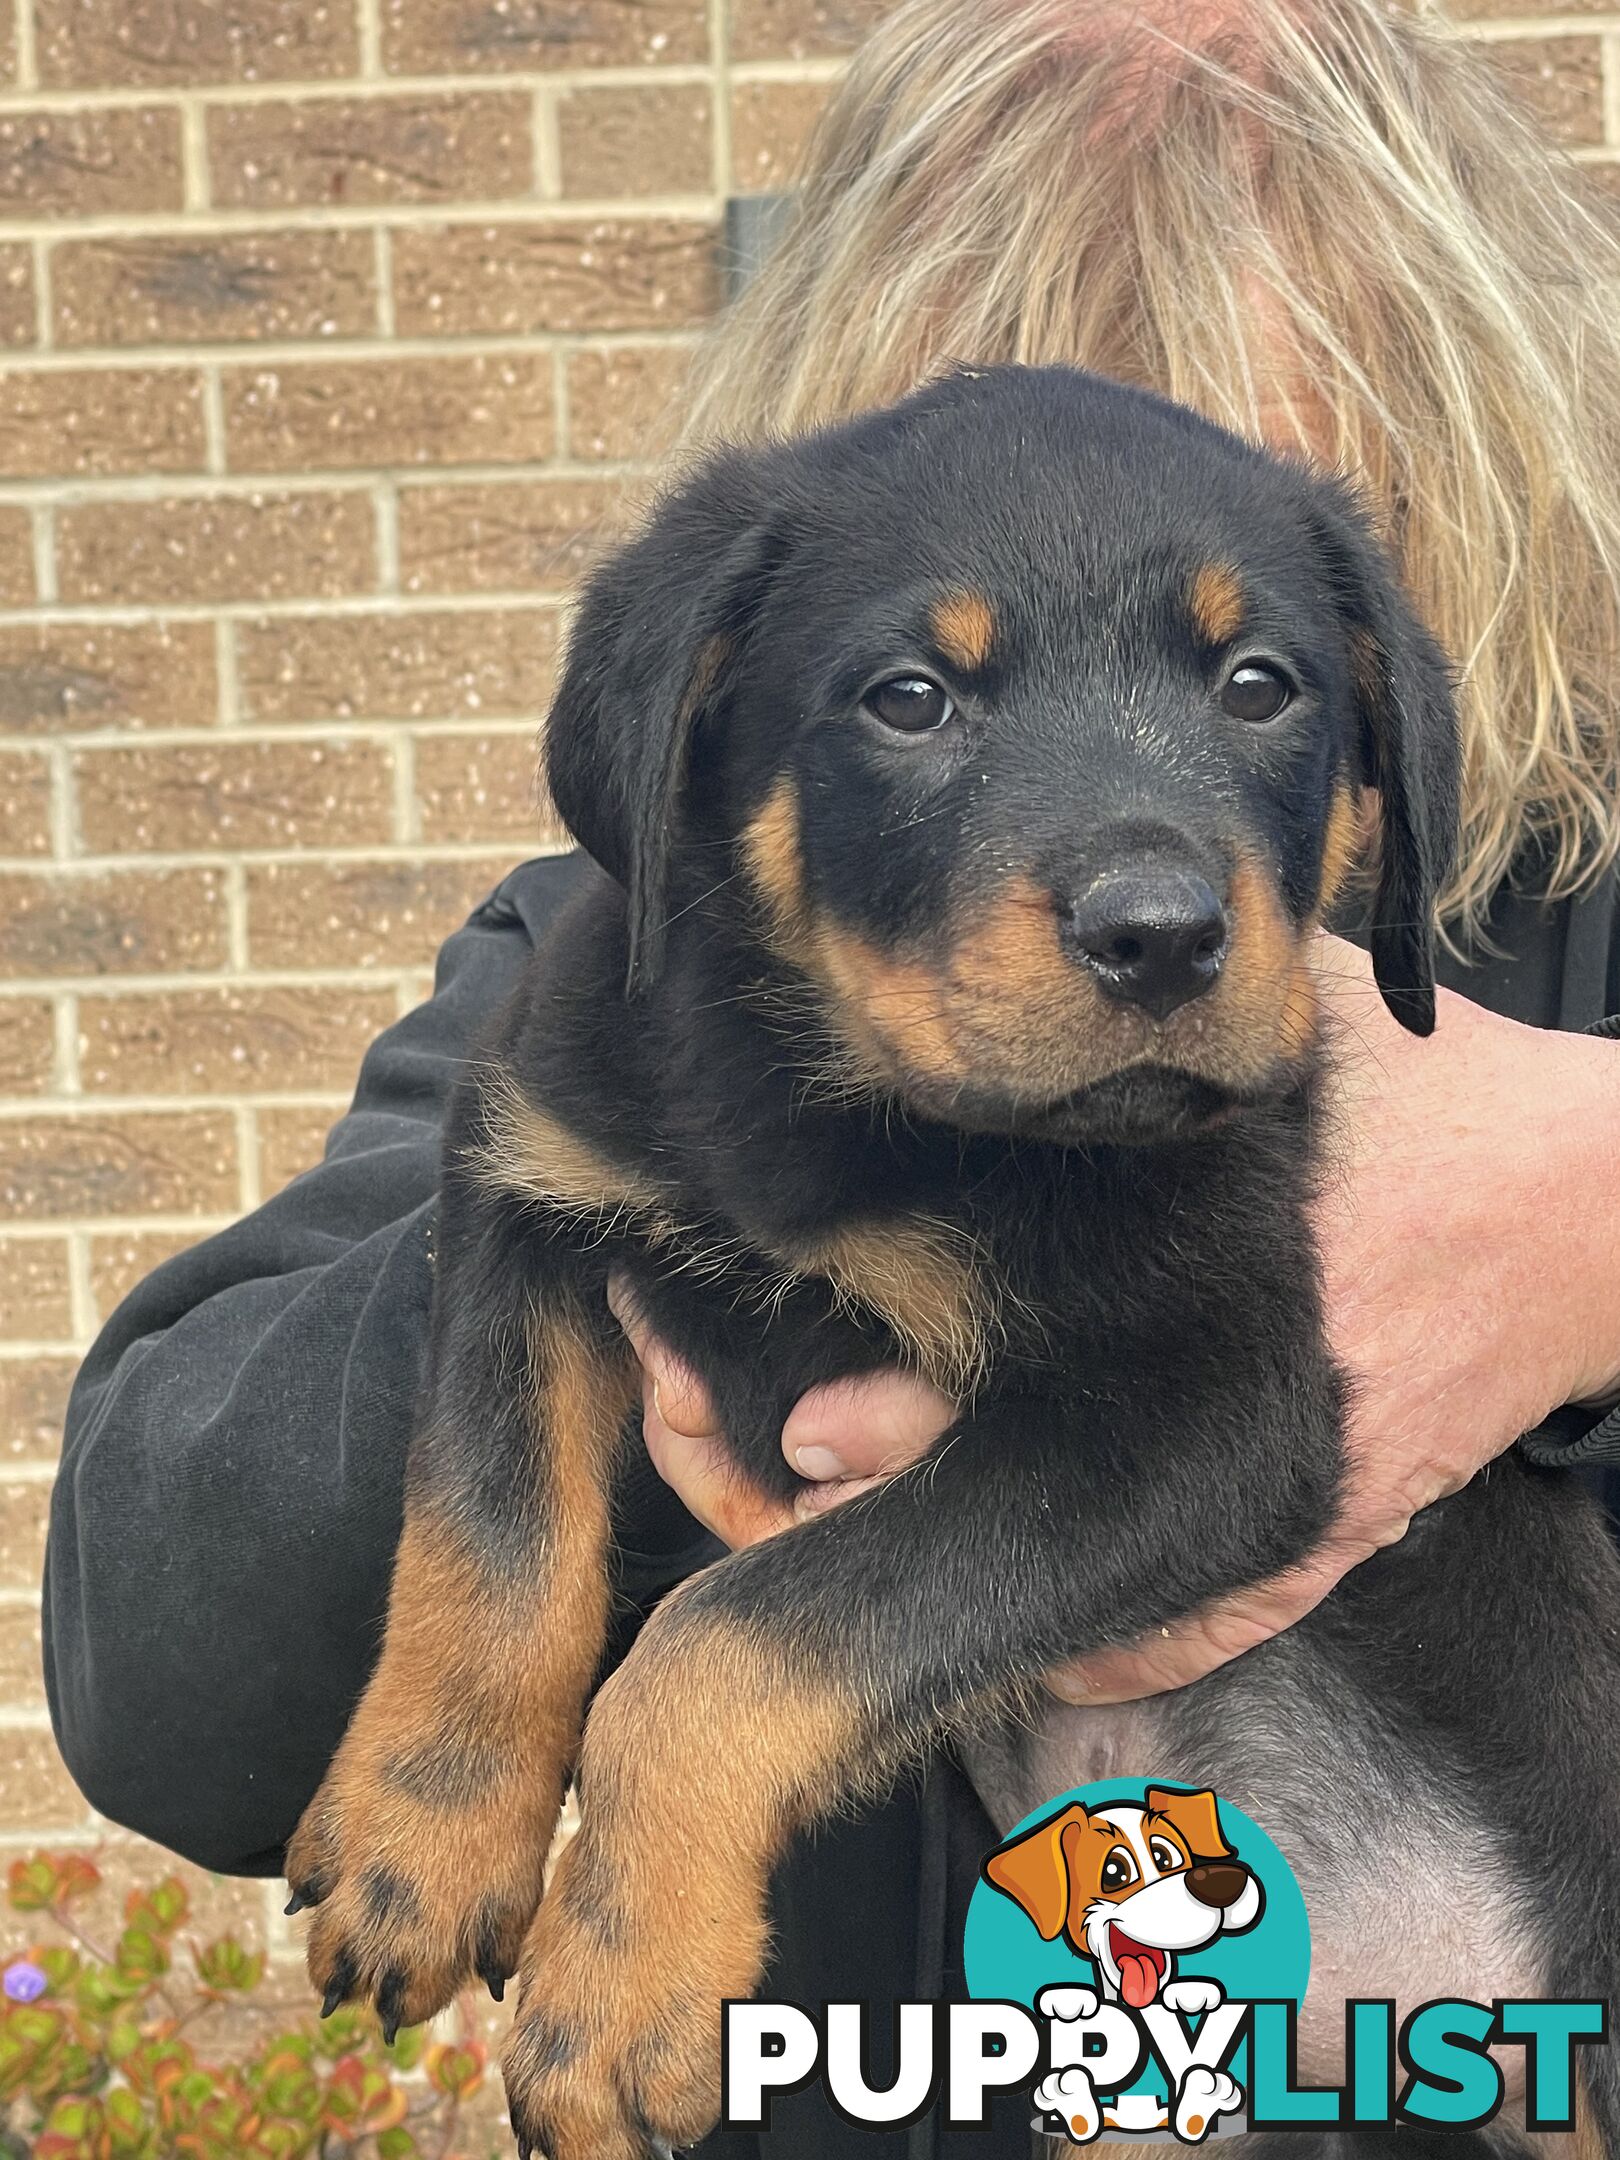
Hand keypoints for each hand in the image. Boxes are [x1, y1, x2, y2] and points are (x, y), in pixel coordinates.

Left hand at [617, 934, 1619, 1700]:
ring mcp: (1294, 1488)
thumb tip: (1009, 995)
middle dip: (898, 1499)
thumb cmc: (1429, 1094)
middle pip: (1030, 1496)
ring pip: (1111, 1587)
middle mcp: (1236, 1406)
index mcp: (1201, 1282)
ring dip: (991, 1585)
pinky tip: (1049, 1650)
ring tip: (875, 1562)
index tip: (789, 1420)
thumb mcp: (1285, 1022)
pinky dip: (1127, 1646)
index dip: (882, 1418)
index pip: (1007, 1381)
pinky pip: (1215, 1619)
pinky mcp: (1342, 1522)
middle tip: (789, 1478)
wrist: (1591, 1202)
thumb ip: (1147, 1030)